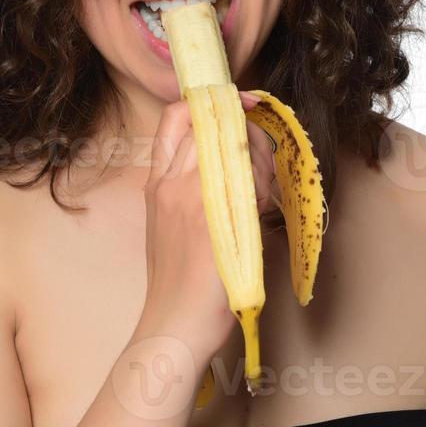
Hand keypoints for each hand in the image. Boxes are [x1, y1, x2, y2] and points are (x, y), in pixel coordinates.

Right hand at [138, 90, 276, 363]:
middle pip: (211, 122)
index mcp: (157, 183)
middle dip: (247, 124)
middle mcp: (171, 183)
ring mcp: (193, 199)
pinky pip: (251, 179)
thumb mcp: (168, 226)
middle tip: (265, 145)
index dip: (210, 101)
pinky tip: (269, 201)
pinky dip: (267, 182)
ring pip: (236, 145)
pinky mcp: (217, 219)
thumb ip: (188, 191)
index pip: (177, 117)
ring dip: (262, 154)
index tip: (239, 104)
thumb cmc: (175, 285)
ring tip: (268, 182)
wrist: (172, 325)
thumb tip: (230, 167)